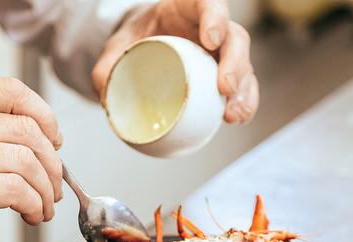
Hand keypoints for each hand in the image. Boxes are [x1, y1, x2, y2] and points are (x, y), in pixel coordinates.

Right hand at [0, 78, 62, 241]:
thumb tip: (39, 145)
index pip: (10, 90)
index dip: (43, 113)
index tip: (53, 140)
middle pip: (27, 130)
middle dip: (53, 163)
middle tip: (54, 185)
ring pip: (26, 161)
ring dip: (45, 190)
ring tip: (43, 207)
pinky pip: (16, 190)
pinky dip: (33, 205)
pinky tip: (30, 215)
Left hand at [93, 0, 257, 123]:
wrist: (141, 49)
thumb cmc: (134, 41)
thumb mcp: (116, 48)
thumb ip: (107, 67)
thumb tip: (107, 94)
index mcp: (186, 9)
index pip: (208, 5)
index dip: (215, 18)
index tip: (211, 39)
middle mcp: (211, 29)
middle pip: (234, 38)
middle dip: (235, 63)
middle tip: (225, 88)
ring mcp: (221, 54)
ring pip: (244, 66)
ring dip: (245, 91)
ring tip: (233, 114)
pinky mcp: (224, 75)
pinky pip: (242, 88)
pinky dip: (243, 104)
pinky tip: (234, 119)